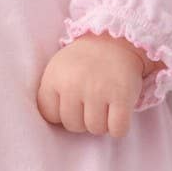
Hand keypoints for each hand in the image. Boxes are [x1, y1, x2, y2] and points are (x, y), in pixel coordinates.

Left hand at [36, 33, 158, 137]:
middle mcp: (73, 84)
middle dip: (83, 119)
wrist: (117, 40)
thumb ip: (50, 94)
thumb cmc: (85, 62)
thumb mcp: (58, 69)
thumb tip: (54, 124)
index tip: (72, 101)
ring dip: (102, 123)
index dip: (62, 113)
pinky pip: (117, 130)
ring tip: (105, 105)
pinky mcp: (122, 96)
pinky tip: (119, 113)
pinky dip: (119, 128)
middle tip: (91, 102)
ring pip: (95, 129)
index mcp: (54, 78)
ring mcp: (98, 90)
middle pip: (73, 126)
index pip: (50, 115)